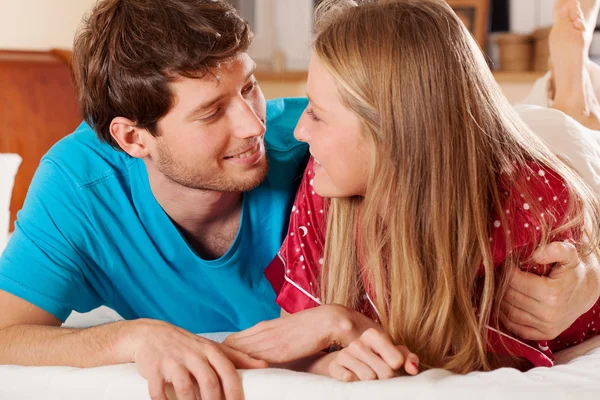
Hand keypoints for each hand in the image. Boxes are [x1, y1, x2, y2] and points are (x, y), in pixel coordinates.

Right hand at [124, 319, 266, 399]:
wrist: (151, 334)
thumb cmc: (187, 345)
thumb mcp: (212, 347)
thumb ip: (237, 357)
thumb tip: (265, 366)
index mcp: (210, 350)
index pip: (228, 371)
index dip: (235, 392)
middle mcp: (193, 355)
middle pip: (209, 383)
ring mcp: (172, 361)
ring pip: (185, 389)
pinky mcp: (153, 368)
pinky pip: (158, 391)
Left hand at [223, 304, 380, 363]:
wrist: (328, 320)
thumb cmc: (311, 330)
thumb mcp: (287, 337)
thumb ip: (274, 347)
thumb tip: (265, 362)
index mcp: (263, 329)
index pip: (232, 340)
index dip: (220, 352)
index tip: (209, 362)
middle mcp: (261, 331)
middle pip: (228, 344)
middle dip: (215, 357)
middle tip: (203, 371)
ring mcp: (268, 339)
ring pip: (235, 349)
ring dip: (224, 362)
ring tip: (211, 375)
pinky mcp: (277, 348)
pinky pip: (250, 355)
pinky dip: (238, 364)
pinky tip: (230, 373)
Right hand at [327, 328, 418, 381]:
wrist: (347, 362)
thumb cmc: (375, 358)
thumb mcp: (393, 355)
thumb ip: (407, 358)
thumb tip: (413, 369)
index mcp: (373, 335)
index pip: (396, 360)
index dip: (397, 367)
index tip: (393, 365)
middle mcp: (358, 343)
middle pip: (384, 372)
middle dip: (385, 377)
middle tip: (380, 374)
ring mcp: (344, 355)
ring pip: (368, 377)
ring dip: (371, 381)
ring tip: (369, 376)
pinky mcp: (334, 367)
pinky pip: (350, 380)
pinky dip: (356, 383)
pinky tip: (356, 378)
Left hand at [500, 241, 599, 340]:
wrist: (586, 292)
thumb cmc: (573, 271)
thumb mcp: (569, 255)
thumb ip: (555, 249)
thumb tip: (535, 254)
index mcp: (551, 293)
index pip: (513, 280)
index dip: (505, 269)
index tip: (506, 262)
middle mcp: (548, 314)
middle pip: (508, 296)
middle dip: (500, 283)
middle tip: (499, 274)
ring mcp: (546, 326)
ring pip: (508, 312)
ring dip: (498, 299)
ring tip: (500, 286)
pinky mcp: (544, 334)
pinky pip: (515, 327)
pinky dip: (504, 316)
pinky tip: (503, 304)